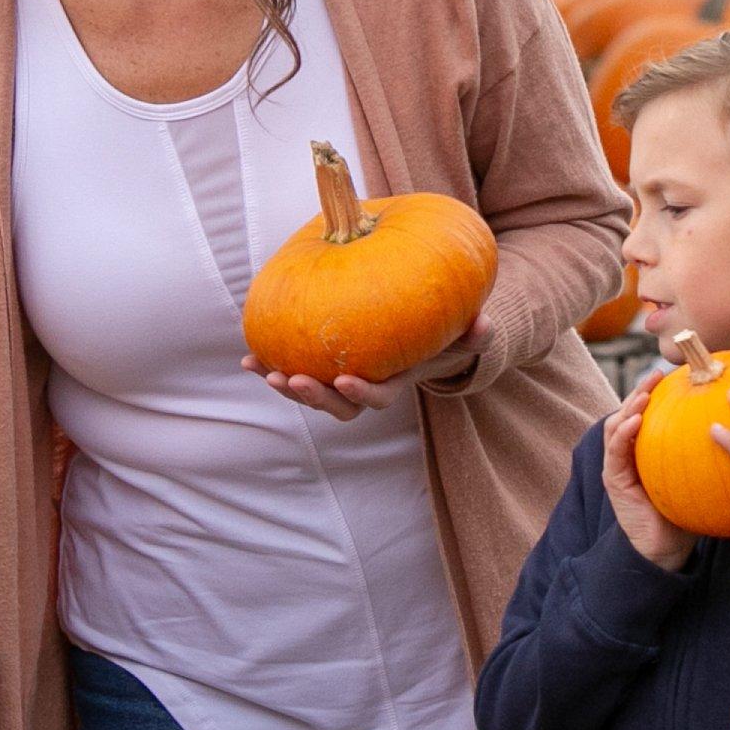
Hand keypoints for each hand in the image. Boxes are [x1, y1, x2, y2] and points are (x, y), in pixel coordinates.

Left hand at [246, 309, 481, 421]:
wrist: (418, 336)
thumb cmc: (441, 336)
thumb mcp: (463, 334)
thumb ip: (476, 333)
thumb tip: (483, 323)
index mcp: (393, 382)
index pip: (376, 398)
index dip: (360, 394)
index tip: (345, 380)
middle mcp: (363, 388)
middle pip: (336, 406)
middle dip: (314, 397)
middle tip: (295, 381)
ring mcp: (338, 380)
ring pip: (310, 392)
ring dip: (285, 385)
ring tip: (262, 370)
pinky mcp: (318, 366)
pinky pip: (292, 368)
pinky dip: (268, 365)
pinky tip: (247, 357)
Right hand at [599, 374, 686, 568]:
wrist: (666, 548)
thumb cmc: (688, 514)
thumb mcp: (703, 479)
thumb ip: (716, 456)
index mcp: (650, 451)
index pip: (652, 414)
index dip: (661, 393)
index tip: (679, 375)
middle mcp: (631, 453)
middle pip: (630, 412)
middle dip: (641, 391)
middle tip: (658, 375)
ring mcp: (618, 465)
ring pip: (616, 426)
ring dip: (627, 407)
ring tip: (644, 394)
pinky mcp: (613, 479)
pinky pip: (614, 451)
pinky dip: (623, 433)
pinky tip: (636, 421)